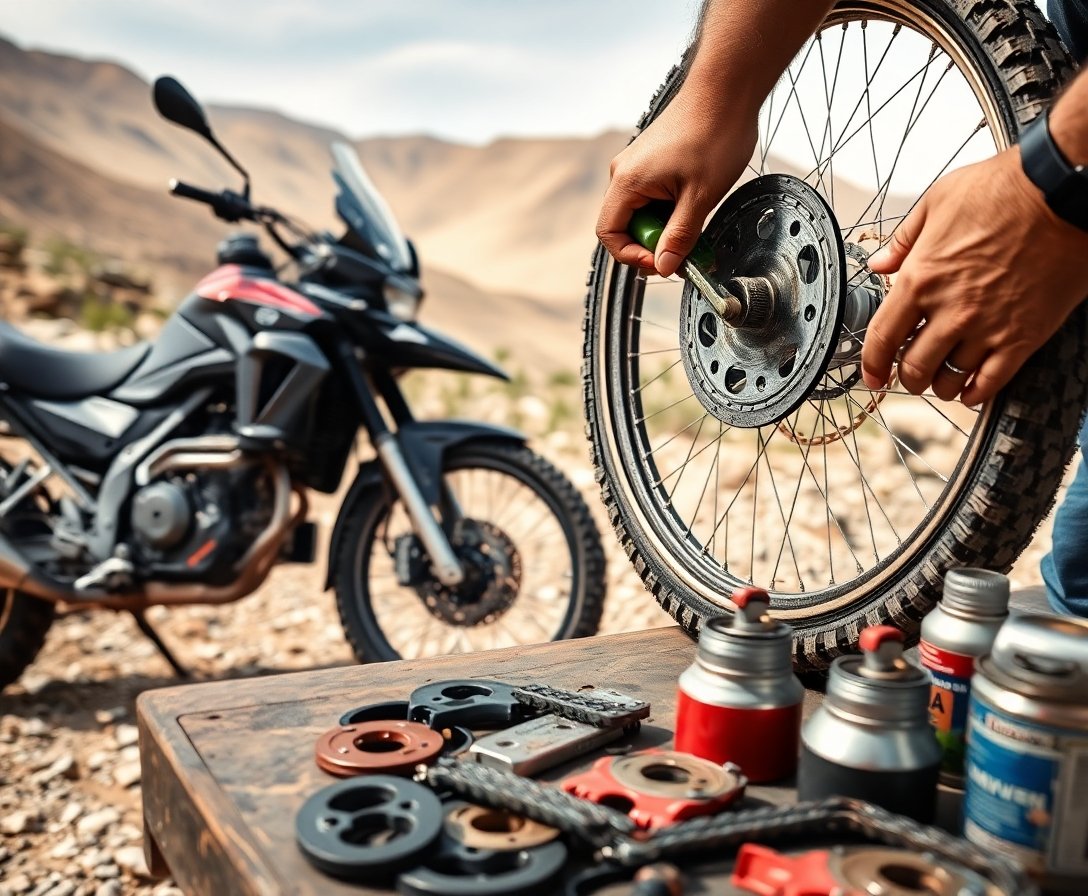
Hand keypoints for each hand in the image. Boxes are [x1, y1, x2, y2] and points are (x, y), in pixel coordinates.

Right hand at [596, 88, 757, 276]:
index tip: (663, 262)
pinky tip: (695, 199)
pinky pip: (652, 196)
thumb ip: (680, 236)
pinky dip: (671, 207)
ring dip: (667, 224)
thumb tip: (666, 266)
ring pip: (642, 212)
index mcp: (627, 181)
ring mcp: (637, 166)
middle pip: (627, 226)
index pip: (610, 234)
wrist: (727, 88)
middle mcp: (624, 173)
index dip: (633, 256)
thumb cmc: (714, 131)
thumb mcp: (700, 196)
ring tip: (696, 216)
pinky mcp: (651, 162)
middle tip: (687, 245)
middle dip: (655, 241)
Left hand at [864, 147, 1087, 405]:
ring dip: (940, 385)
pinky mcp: (1023, 337)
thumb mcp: (937, 203)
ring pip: (950, 379)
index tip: (872, 376)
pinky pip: (992, 382)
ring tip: (941, 380)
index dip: (872, 365)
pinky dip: (976, 393)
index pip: (882, 338)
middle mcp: (950, 311)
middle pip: (914, 367)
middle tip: (910, 375)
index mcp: (920, 280)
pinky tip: (971, 390)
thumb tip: (879, 264)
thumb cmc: (1002, 190)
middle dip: (908, 377)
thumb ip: (904, 240)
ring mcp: (987, 328)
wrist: (1063, 192)